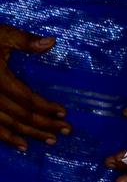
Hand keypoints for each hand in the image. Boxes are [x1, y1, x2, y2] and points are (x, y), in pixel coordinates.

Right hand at [0, 24, 68, 150]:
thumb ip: (25, 40)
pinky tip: (23, 146)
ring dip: (31, 134)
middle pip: (21, 115)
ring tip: (51, 140)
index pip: (26, 98)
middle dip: (45, 124)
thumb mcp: (2, 35)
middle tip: (66, 130)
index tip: (63, 113)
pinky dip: (8, 139)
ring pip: (9, 125)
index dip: (46, 107)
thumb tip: (52, 42)